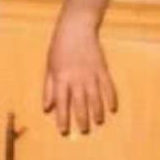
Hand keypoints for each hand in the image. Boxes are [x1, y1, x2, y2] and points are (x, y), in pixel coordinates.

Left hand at [43, 12, 116, 134]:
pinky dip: (111, 98)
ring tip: (97, 122)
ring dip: (96, 112)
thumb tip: (47, 108)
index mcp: (61, 79)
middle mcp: (76, 79)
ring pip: (95, 98)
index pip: (61, 103)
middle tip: (83, 131)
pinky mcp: (102, 69)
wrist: (76, 29)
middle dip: (81, 119)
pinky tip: (112, 109)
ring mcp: (91, 74)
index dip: (62, 118)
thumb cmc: (59, 47)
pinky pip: (108, 87)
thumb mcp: (49, 67)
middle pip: (80, 103)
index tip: (64, 131)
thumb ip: (48, 88)